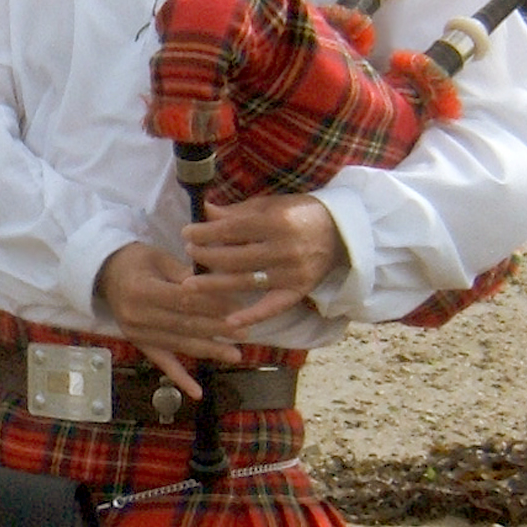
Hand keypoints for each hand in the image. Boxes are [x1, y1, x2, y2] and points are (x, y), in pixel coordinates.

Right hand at [97, 197, 343, 397]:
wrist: (104, 274)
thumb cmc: (136, 260)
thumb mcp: (159, 257)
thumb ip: (185, 273)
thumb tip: (218, 286)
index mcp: (142, 289)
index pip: (184, 300)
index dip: (211, 305)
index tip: (238, 308)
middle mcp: (137, 315)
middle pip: (184, 325)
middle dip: (217, 329)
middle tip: (245, 332)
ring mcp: (137, 333)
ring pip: (179, 345)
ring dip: (208, 351)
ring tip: (235, 355)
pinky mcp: (139, 344)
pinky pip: (162, 363)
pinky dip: (180, 378)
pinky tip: (198, 392)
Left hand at [183, 196, 344, 310]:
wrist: (340, 233)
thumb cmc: (298, 214)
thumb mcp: (269, 205)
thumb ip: (236, 212)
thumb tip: (204, 211)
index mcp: (277, 221)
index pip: (231, 230)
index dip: (205, 233)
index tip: (186, 233)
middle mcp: (285, 248)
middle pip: (234, 257)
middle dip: (205, 256)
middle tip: (189, 253)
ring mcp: (291, 273)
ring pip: (244, 282)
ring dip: (213, 285)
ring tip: (189, 284)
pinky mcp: (297, 291)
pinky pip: (271, 307)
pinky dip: (251, 315)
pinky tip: (229, 321)